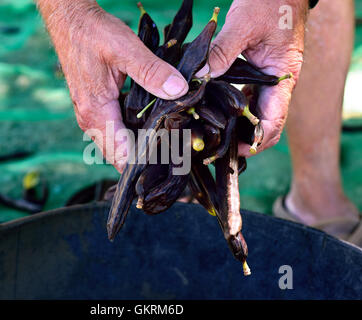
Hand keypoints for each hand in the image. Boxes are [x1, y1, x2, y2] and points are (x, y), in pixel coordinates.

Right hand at [38, 0, 187, 171]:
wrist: (70, 22)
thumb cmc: (93, 34)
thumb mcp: (126, 49)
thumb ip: (152, 72)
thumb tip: (178, 91)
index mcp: (97, 112)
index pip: (122, 154)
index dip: (145, 161)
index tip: (170, 158)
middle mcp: (90, 120)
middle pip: (118, 157)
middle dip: (143, 159)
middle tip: (174, 154)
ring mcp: (90, 117)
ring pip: (115, 147)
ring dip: (137, 149)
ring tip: (167, 145)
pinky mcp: (95, 110)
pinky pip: (113, 133)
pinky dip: (131, 136)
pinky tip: (151, 129)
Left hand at [197, 0, 308, 156]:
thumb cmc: (269, 2)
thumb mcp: (243, 24)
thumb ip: (222, 52)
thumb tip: (200, 77)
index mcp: (283, 78)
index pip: (274, 122)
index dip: (257, 141)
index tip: (234, 151)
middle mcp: (276, 85)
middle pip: (262, 124)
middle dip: (242, 139)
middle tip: (214, 148)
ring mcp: (265, 81)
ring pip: (252, 113)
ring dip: (235, 126)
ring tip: (209, 135)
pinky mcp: (254, 74)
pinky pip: (243, 97)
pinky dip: (229, 107)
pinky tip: (210, 111)